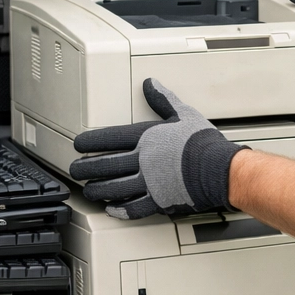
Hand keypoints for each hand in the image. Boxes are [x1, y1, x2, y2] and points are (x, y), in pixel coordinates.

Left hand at [69, 78, 244, 219]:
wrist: (219, 168)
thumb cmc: (204, 143)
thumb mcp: (184, 113)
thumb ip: (163, 100)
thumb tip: (151, 84)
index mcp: (146, 138)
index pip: (109, 139)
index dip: (90, 141)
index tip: (78, 144)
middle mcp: (143, 160)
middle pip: (105, 165)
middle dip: (86, 168)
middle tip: (75, 170)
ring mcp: (149, 182)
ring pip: (114, 188)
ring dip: (97, 190)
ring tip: (88, 190)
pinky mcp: (159, 200)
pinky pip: (134, 208)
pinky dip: (121, 209)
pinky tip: (112, 209)